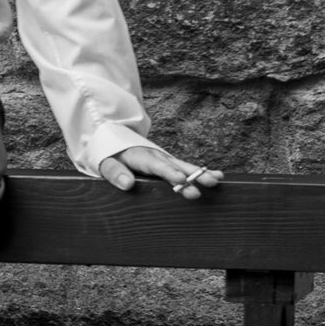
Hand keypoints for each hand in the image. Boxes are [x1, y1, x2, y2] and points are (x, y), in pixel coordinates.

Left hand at [100, 145, 221, 200]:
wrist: (113, 140)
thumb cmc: (110, 155)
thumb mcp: (106, 163)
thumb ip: (115, 173)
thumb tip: (127, 184)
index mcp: (140, 157)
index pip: (156, 166)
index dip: (168, 173)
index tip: (180, 181)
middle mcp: (156, 157)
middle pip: (176, 166)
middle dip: (192, 176)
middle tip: (207, 184)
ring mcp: (165, 160)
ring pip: (184, 166)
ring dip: (200, 174)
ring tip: (216, 180)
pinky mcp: (169, 164)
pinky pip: (186, 167)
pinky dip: (201, 172)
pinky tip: (218, 176)